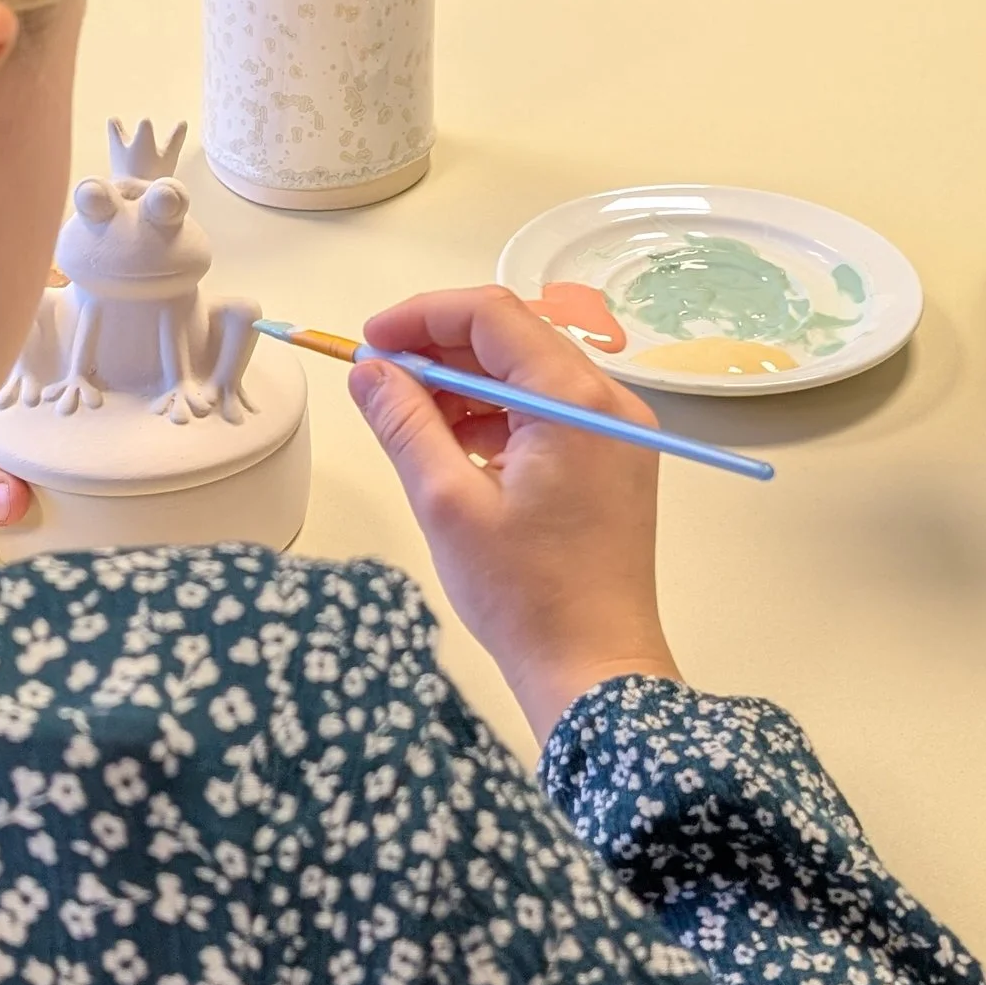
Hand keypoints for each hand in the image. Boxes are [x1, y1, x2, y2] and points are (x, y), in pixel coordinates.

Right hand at [351, 287, 678, 746]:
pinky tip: (452, 446)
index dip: (423, 316)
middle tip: (379, 378)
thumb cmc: (524, 595)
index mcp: (574, 401)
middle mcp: (608, 402)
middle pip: (513, 338)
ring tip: (408, 418)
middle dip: (440, 349)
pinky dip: (495, 416)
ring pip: (527, 374)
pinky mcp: (612, 461)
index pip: (493, 315)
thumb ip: (405, 423)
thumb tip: (369, 369)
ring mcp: (616, 432)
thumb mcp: (447, 503)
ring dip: (464, 384)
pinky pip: (546, 411)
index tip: (370, 342)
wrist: (595, 670)